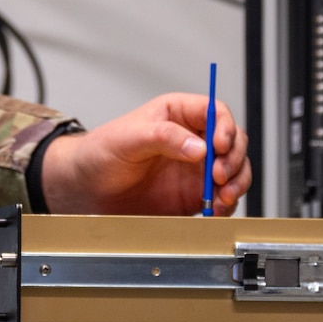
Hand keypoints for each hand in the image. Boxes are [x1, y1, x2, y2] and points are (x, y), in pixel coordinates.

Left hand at [38, 94, 251, 215]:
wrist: (86, 190)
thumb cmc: (100, 153)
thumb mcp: (128, 137)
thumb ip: (163, 137)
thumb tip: (199, 147)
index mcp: (177, 115)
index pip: (215, 113)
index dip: (225, 127)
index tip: (220, 146)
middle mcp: (191, 140)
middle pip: (232, 142)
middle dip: (234, 158)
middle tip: (220, 175)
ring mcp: (194, 169)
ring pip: (233, 170)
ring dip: (236, 182)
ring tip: (223, 196)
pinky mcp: (193, 195)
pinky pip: (222, 197)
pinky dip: (227, 204)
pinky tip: (216, 209)